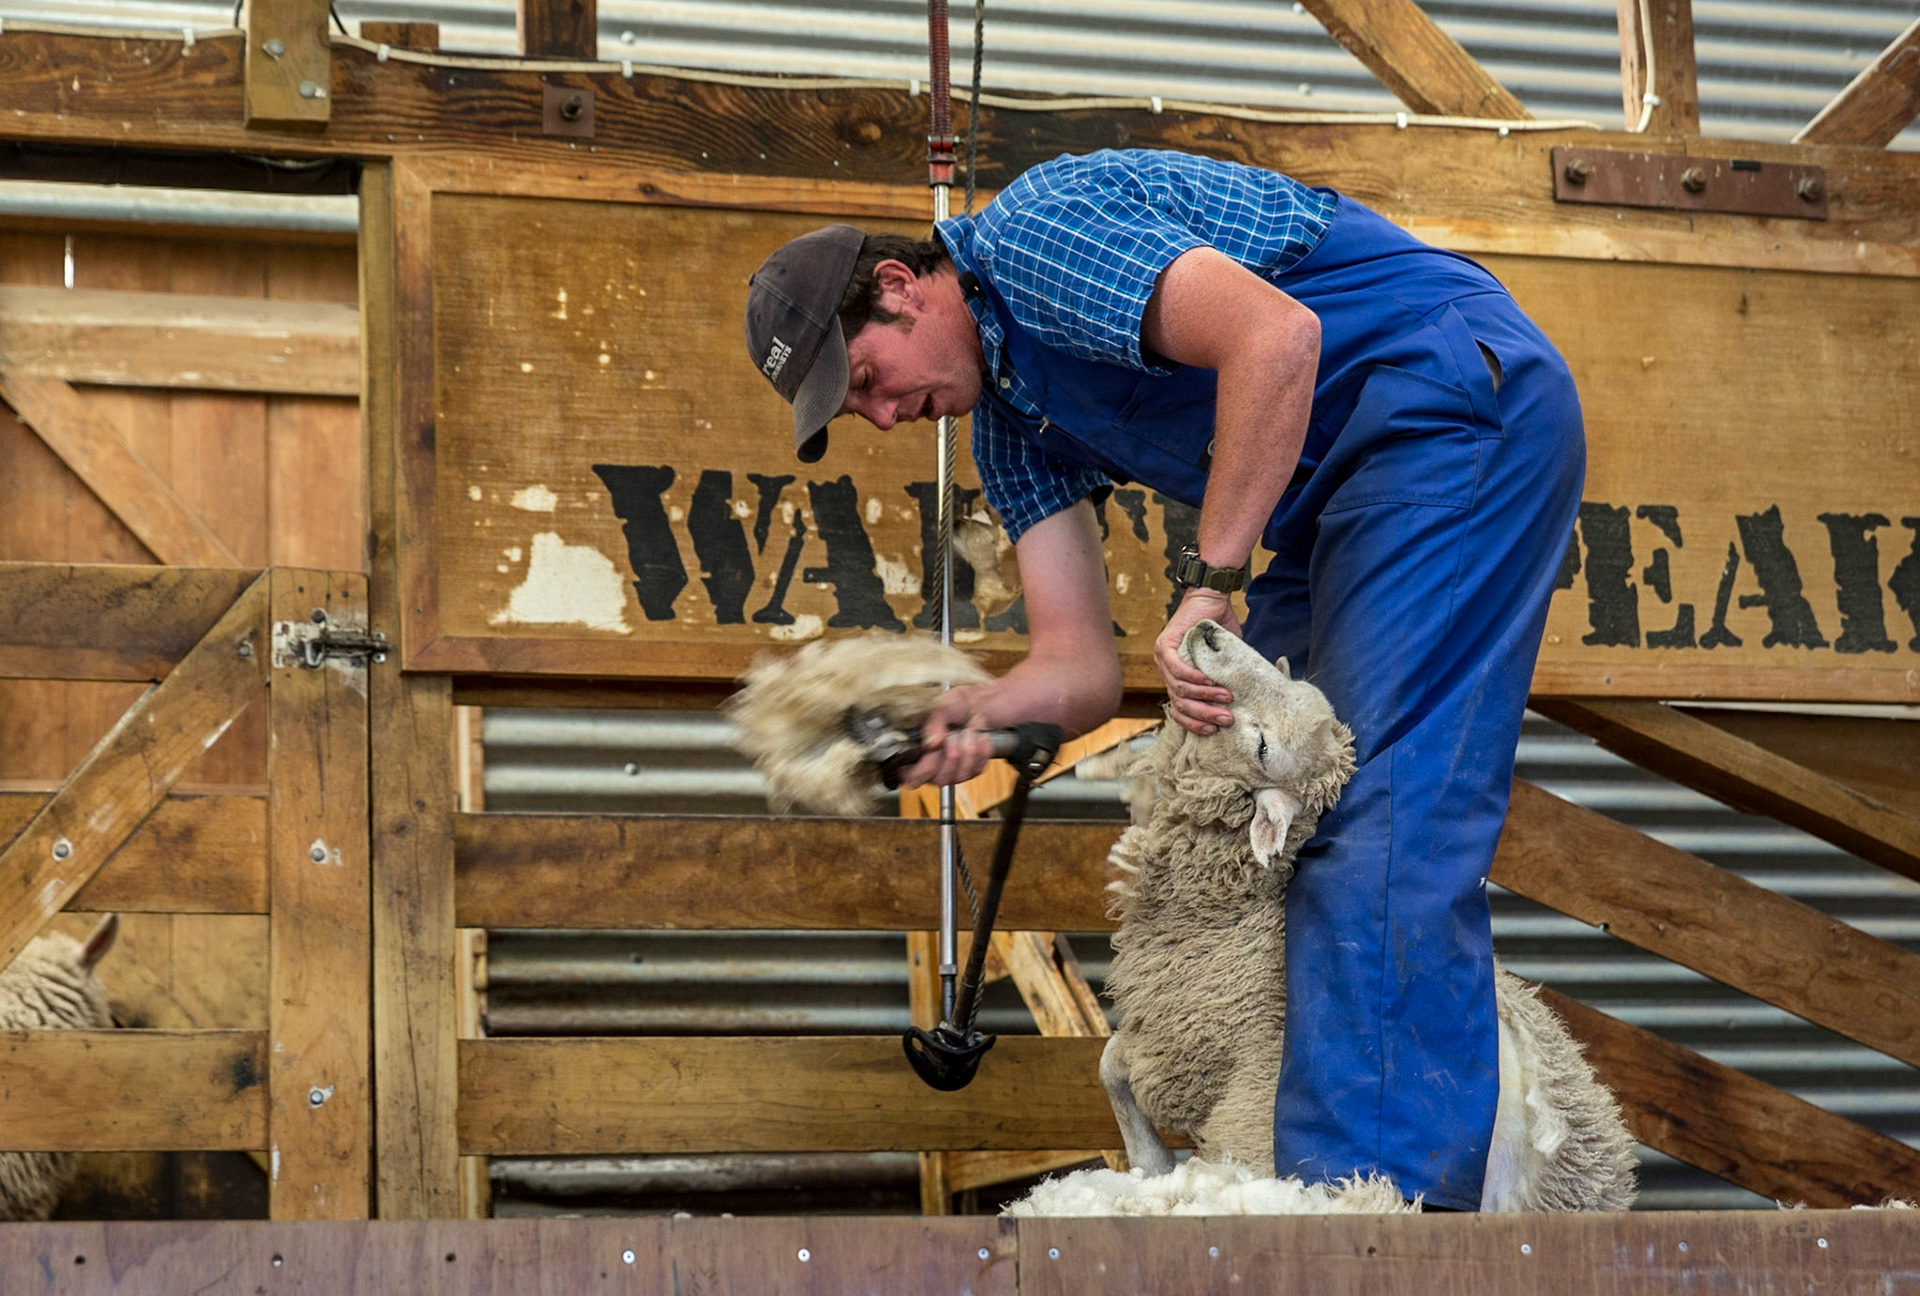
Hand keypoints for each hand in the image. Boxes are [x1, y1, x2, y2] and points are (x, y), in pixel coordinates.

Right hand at [899, 684, 998, 788]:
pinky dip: (981, 748)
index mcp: (914, 758)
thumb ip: (932, 726)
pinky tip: (976, 736)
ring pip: (962, 775)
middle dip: (951, 752)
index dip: (925, 767)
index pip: (913, 778)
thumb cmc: (949, 708)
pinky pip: (978, 767)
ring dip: (967, 747)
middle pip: (941, 778)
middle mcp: (932, 771)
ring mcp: (953, 774)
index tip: (934, 748)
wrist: (971, 706)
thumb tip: (932, 745)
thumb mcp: (938, 710)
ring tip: (965, 731)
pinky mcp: (972, 771)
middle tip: (952, 733)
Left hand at [1155, 587, 1241, 734]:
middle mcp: (1166, 672)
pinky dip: (1194, 678)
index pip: (1179, 710)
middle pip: (1179, 704)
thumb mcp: (1224, 661)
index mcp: (1177, 679)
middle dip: (1204, 715)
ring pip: (1179, 688)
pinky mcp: (1165, 645)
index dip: (1195, 723)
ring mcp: (1162, 659)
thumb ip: (1227, 680)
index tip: (1214, 731)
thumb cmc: (1219, 629)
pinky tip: (1210, 682)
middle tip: (1226, 719)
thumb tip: (1247, 705)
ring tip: (1226, 698)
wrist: (1212, 599)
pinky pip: (1176, 668)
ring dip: (1204, 696)